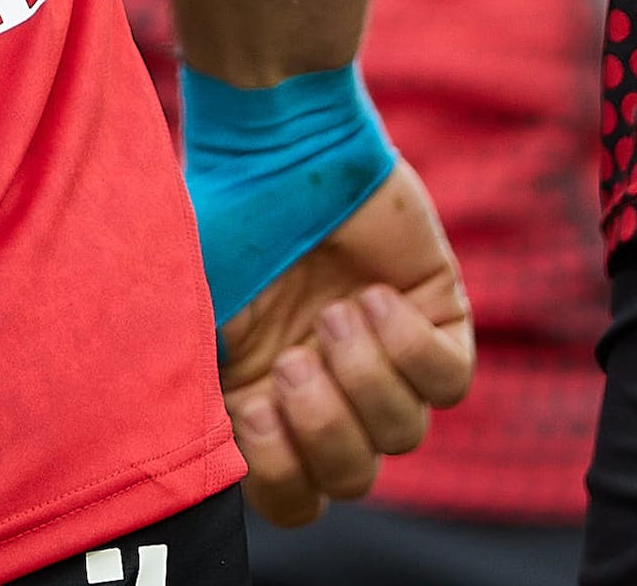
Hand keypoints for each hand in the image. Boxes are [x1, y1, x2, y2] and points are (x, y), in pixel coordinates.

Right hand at [214, 160, 475, 525]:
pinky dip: (411, 350)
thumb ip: (188, 389)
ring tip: (336, 309)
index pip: (295, 499)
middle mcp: (330, 390)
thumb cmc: (224, 220)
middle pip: (355, 477)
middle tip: (299, 359)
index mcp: (266, 403)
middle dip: (327, 429)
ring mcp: (386, 356)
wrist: (277, 138)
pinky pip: (450, 381)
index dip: (282, 476)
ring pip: (406, 434)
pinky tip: (375, 298)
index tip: (255, 409)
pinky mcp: (435, 317)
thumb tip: (204, 451)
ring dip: (366, 377)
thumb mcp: (187, 310)